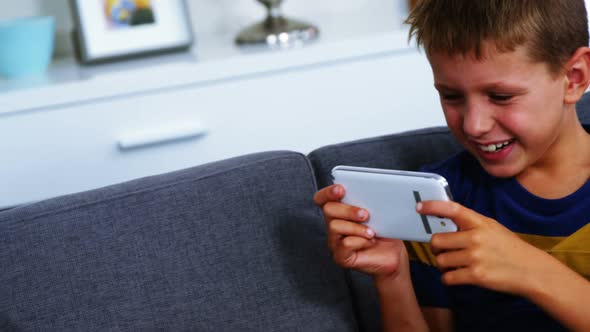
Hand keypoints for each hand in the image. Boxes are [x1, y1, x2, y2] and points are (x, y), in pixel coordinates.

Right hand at [313, 184, 408, 280]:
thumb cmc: (384, 232)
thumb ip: (368, 201)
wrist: (393, 255)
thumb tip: (369, 191)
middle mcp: (333, 225)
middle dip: (347, 210)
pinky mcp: (341, 256)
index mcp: (339, 212)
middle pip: (328, 209)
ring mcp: (335, 242)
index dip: (327, 192)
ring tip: (371, 232)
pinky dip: (360, 241)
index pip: (322, 199)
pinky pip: (345, 244)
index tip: (341, 189)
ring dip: (356, 227)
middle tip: (365, 215)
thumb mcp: (378, 212)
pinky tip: (369, 242)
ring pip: (335, 226)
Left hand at [419, 200, 555, 295]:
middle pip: (437, 240)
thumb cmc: (509, 248)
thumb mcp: (492, 228)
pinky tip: (458, 276)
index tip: (419, 207)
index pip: (453, 209)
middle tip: (445, 250)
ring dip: (443, 265)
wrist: (532, 271)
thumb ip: (470, 224)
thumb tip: (443, 222)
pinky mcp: (476, 276)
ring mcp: (475, 257)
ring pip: (440, 260)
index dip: (433, 206)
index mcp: (480, 222)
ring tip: (456, 264)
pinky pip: (447, 277)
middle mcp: (476, 237)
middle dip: (438, 248)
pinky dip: (449, 278)